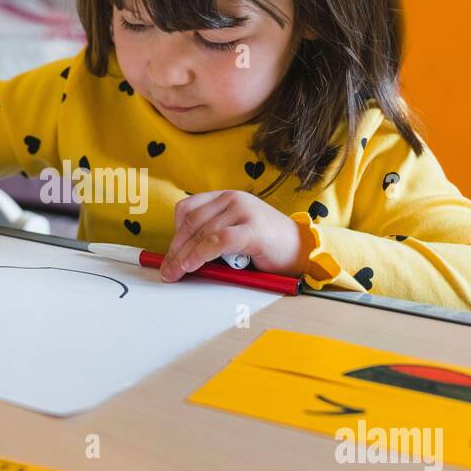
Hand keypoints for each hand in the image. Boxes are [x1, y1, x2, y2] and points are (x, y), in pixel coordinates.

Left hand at [160, 190, 305, 280]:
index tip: (170, 254)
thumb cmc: (268, 246)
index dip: (174, 232)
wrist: (303, 250)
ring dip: (184, 255)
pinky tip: (191, 265)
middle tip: (167, 270)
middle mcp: (234, 199)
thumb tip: (179, 256)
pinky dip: (200, 254)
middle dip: (175, 249)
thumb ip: (212, 236)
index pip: (188, 208)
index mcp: (227, 197)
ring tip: (175, 273)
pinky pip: (218, 241)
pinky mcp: (253, 229)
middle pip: (192, 222)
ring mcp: (244, 211)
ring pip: (202, 232)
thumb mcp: (235, 233)